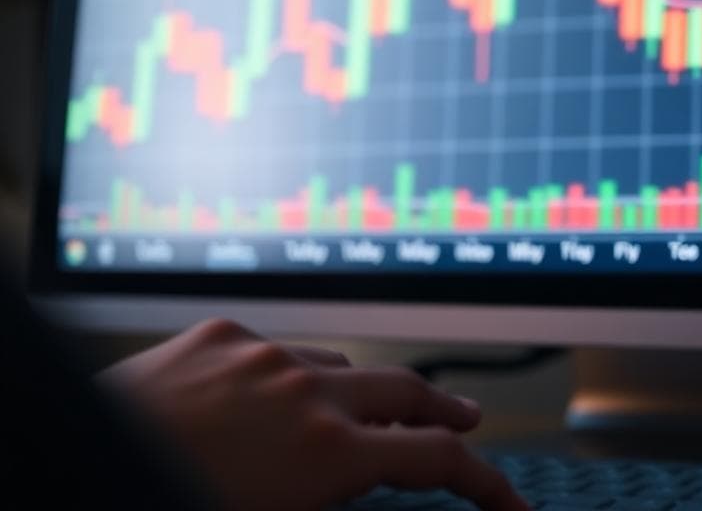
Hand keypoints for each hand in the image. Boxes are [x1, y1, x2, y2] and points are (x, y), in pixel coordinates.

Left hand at [99, 318, 528, 510]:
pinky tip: (272, 396)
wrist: (59, 471)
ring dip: (360, 395)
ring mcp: (260, 356)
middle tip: (467, 423)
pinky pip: (276, 350)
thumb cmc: (164, 507)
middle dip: (444, 411)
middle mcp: (305, 392)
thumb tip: (362, 490)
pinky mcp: (215, 338)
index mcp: (327, 453)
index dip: (487, 485)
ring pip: (340, 367)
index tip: (511, 504)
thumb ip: (335, 501)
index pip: (437, 459)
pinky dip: (290, 376)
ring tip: (361, 416)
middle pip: (406, 391)